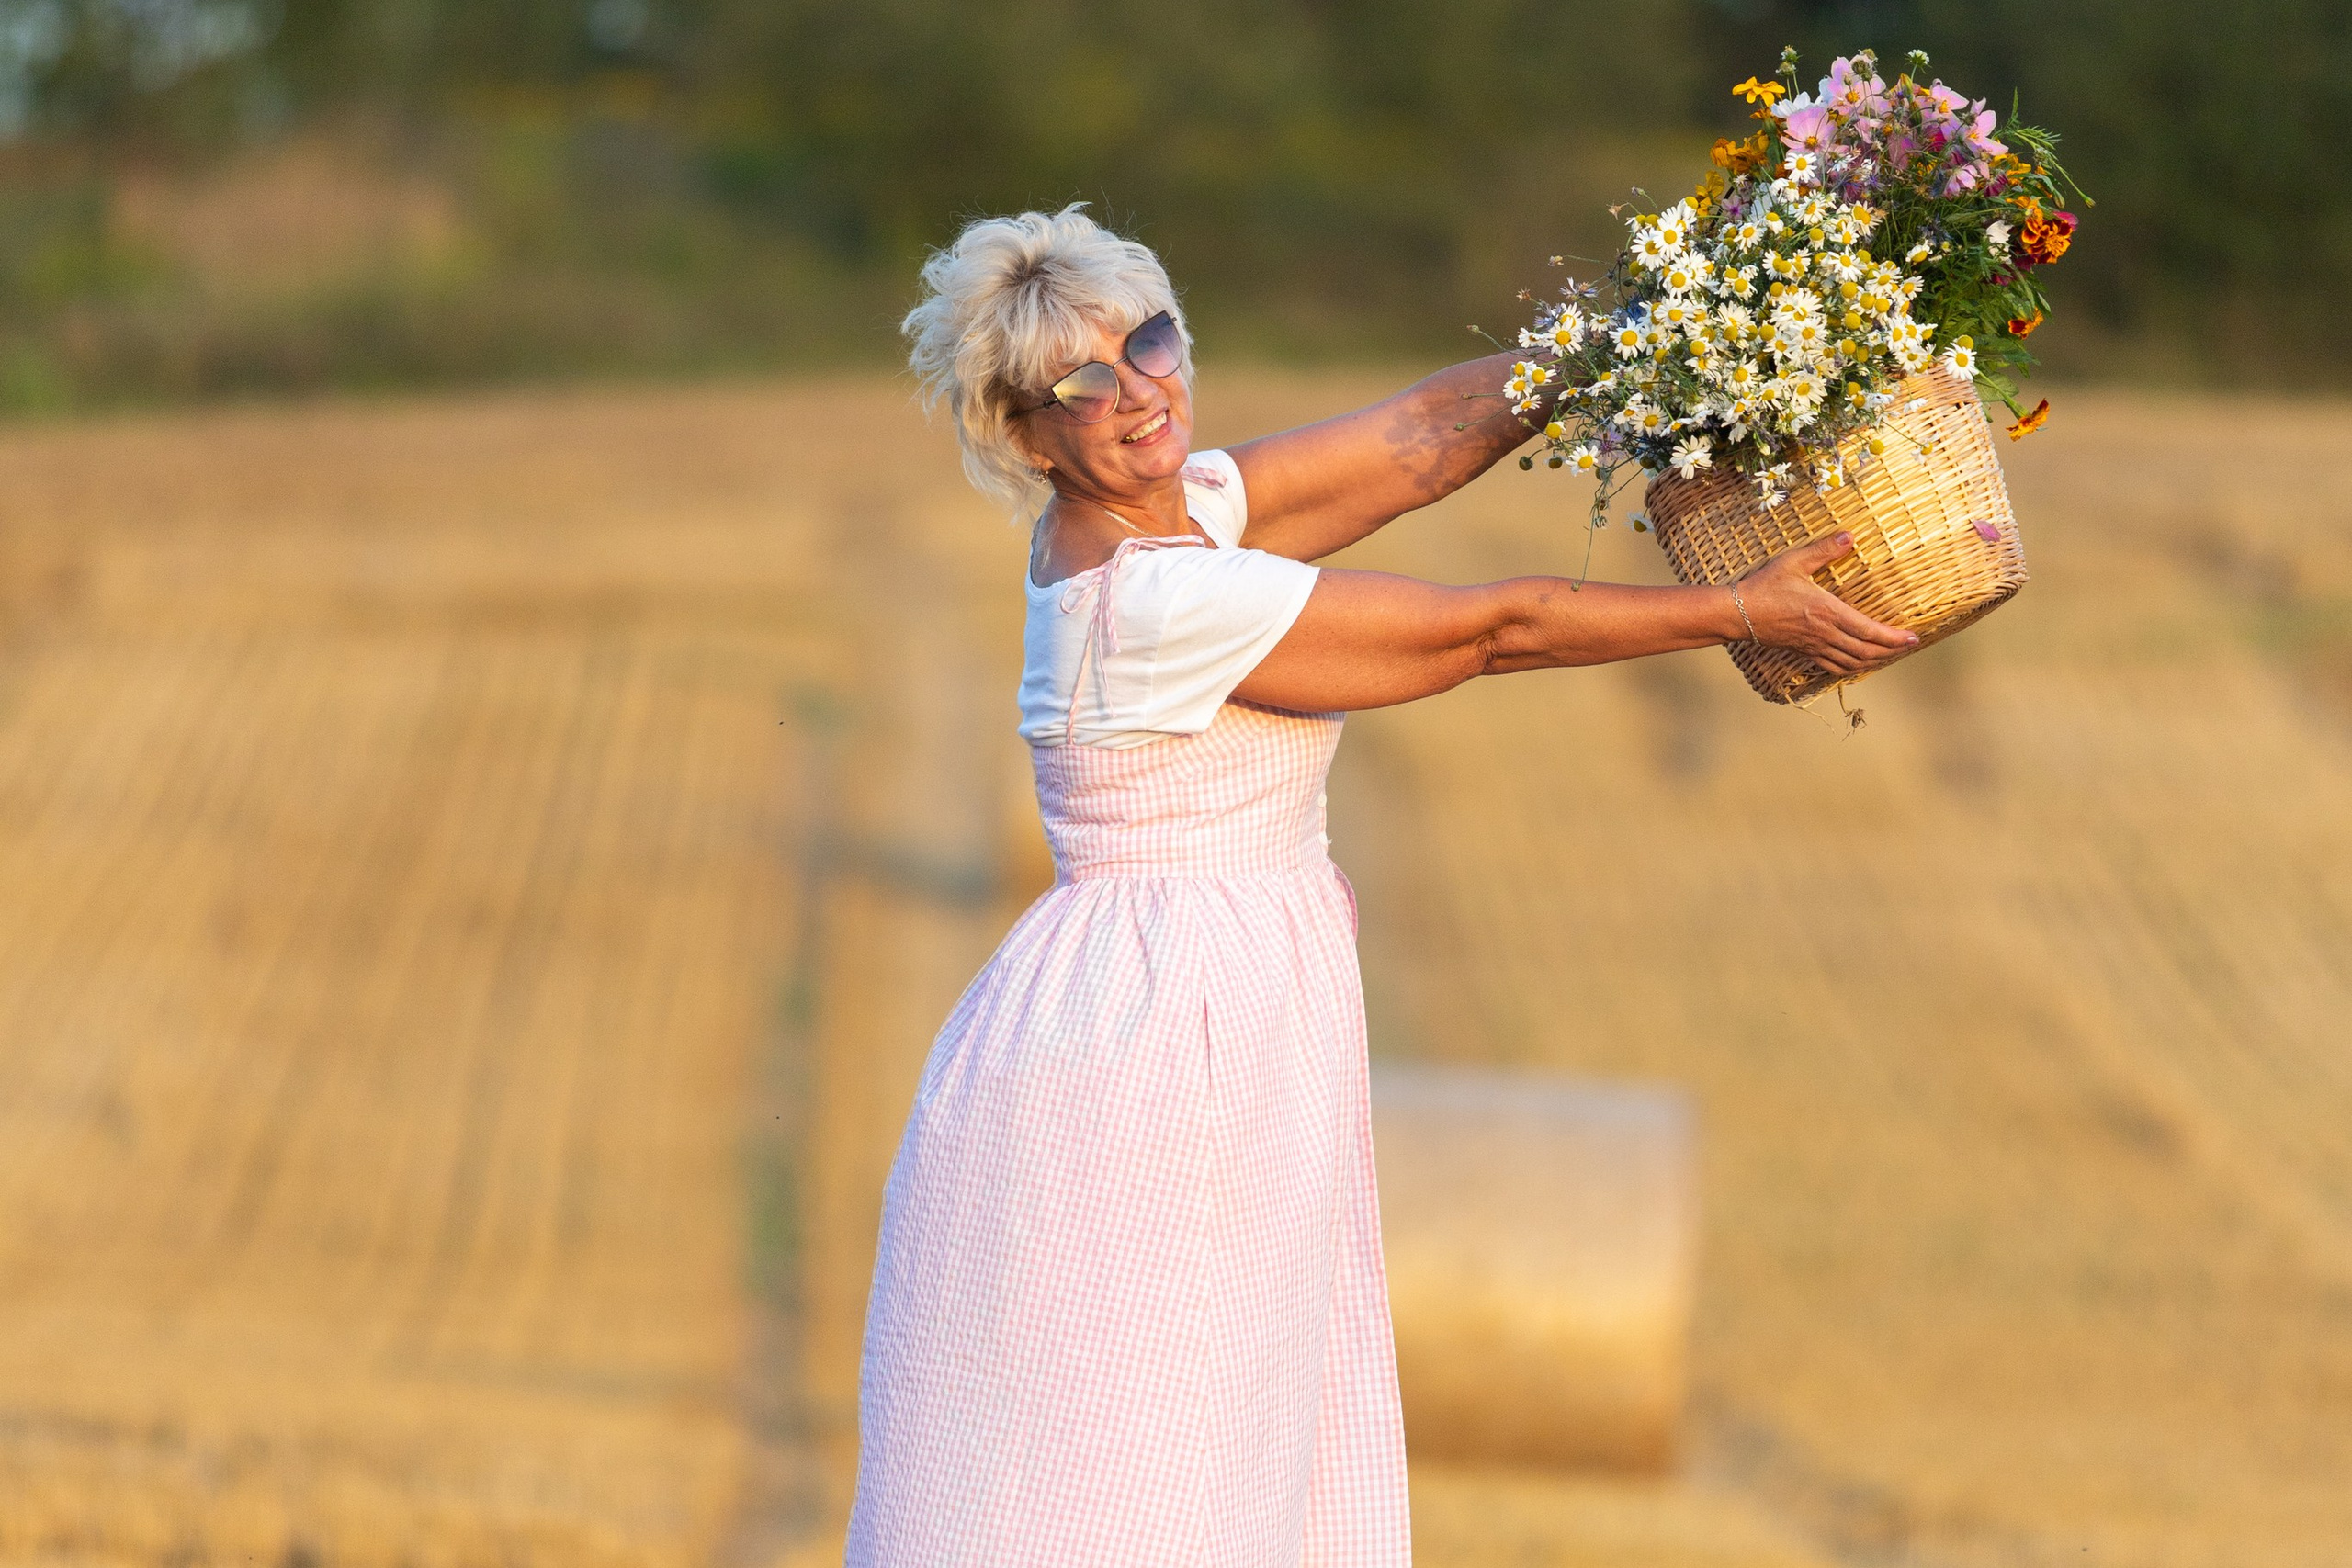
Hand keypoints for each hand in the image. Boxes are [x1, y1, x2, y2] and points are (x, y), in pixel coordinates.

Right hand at [1732, 532, 1918, 674]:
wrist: (1738, 612)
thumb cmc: (1765, 585)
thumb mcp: (1795, 562)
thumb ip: (1825, 550)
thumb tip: (1851, 536)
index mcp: (1827, 611)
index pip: (1868, 630)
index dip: (1893, 637)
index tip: (1913, 637)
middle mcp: (1824, 633)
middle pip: (1866, 651)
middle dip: (1892, 651)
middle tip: (1909, 646)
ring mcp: (1814, 645)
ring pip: (1853, 662)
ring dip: (1875, 661)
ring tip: (1891, 654)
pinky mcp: (1804, 651)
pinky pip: (1834, 666)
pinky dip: (1853, 668)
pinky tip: (1861, 663)